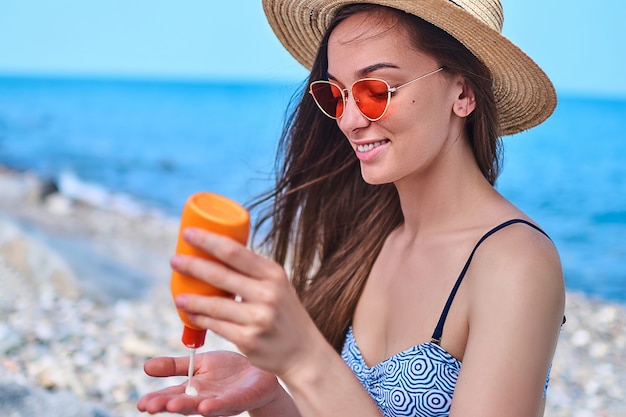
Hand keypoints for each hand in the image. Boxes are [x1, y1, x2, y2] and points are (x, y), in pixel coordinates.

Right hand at [137, 350, 283, 415]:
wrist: (260, 371)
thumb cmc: (228, 370)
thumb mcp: (199, 364)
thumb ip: (174, 367)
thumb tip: (145, 367)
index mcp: (193, 389)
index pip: (171, 395)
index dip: (156, 400)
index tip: (141, 404)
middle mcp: (204, 397)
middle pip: (183, 403)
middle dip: (166, 405)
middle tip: (150, 406)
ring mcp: (221, 400)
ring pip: (202, 406)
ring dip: (187, 407)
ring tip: (172, 406)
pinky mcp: (239, 399)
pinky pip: (226, 403)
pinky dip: (215, 406)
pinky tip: (205, 406)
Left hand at [171, 228, 323, 377]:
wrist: (303, 352)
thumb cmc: (283, 313)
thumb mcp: (277, 285)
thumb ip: (253, 272)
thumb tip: (215, 252)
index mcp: (273, 273)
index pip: (234, 251)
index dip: (208, 240)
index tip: (188, 233)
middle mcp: (268, 293)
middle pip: (220, 274)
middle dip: (192, 265)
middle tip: (174, 260)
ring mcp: (258, 317)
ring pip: (214, 304)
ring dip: (191, 297)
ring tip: (177, 293)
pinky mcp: (248, 339)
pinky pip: (216, 325)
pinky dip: (200, 318)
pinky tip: (190, 314)